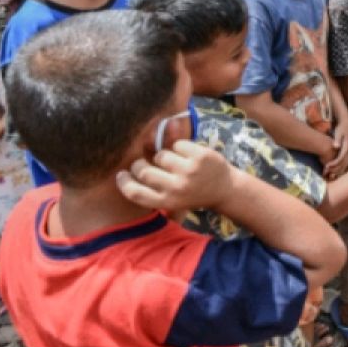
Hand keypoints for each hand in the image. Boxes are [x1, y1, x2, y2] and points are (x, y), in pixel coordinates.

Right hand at [117, 141, 233, 211]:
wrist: (225, 189)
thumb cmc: (194, 193)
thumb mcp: (174, 199)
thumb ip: (154, 187)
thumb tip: (130, 165)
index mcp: (168, 202)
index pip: (136, 193)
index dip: (124, 183)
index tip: (121, 175)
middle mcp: (177, 188)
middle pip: (144, 171)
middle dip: (140, 165)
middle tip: (143, 163)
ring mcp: (189, 171)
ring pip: (161, 155)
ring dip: (164, 156)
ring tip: (174, 162)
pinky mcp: (200, 156)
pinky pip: (177, 144)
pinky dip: (180, 147)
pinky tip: (188, 155)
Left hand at [323, 123, 347, 178]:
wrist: (347, 125)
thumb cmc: (341, 128)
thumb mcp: (338, 132)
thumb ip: (337, 140)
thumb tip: (335, 146)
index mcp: (347, 146)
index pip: (341, 158)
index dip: (334, 163)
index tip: (326, 166)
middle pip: (343, 163)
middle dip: (335, 169)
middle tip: (326, 172)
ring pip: (345, 165)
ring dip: (338, 170)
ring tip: (329, 174)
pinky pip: (345, 163)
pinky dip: (340, 168)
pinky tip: (333, 171)